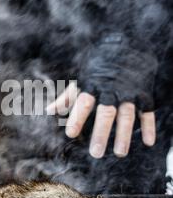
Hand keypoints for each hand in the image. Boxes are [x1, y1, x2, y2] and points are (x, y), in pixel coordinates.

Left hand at [47, 33, 157, 158]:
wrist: (126, 45)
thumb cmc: (98, 68)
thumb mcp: (80, 79)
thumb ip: (66, 97)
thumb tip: (48, 110)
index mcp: (92, 86)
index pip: (83, 103)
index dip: (77, 118)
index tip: (71, 134)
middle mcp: (110, 90)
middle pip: (106, 113)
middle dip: (101, 133)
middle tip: (96, 153)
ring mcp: (128, 92)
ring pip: (127, 115)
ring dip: (124, 135)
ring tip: (120, 153)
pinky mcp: (143, 93)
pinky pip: (147, 111)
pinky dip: (149, 126)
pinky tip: (149, 142)